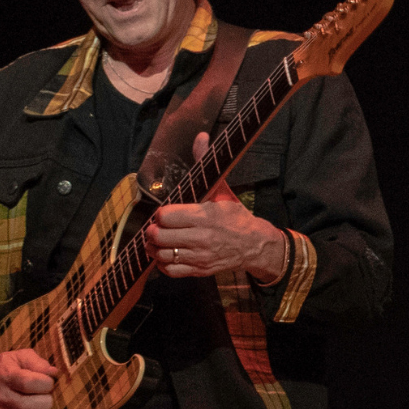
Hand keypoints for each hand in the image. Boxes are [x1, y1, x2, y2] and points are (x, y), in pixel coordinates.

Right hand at [0, 347, 59, 408]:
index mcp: (6, 376)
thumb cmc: (3, 367)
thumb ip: (37, 362)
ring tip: (38, 408)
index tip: (47, 381)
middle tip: (44, 395)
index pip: (29, 384)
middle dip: (45, 401)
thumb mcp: (18, 356)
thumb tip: (54, 373)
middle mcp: (0, 396)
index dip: (46, 383)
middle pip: (28, 407)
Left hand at [144, 132, 288, 281]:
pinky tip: (167, 254)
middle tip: (157, 226)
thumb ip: (205, 164)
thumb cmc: (235, 215)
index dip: (161, 213)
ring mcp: (199, 257)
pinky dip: (162, 264)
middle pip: (159, 236)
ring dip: (155, 247)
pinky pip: (170, 271)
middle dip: (154, 230)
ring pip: (162, 255)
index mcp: (204, 216)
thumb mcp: (221, 190)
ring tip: (157, 240)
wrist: (254, 245)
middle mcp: (201, 238)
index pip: (166, 216)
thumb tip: (201, 137)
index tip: (166, 212)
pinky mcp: (199, 270)